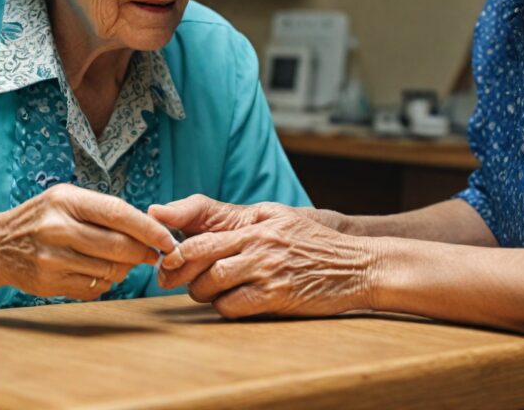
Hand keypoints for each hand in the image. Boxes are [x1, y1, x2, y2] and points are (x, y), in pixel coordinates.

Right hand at [0, 183, 175, 300]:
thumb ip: (104, 210)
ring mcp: (51, 258)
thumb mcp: (67, 199)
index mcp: (66, 200)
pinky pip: (93, 288)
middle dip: (142, 252)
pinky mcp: (49, 284)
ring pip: (109, 270)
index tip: (168, 239)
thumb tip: (150, 228)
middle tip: (151, 254)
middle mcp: (57, 228)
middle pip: (118, 246)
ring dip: (124, 269)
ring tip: (120, 261)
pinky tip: (98, 271)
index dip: (148, 228)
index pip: (118, 213)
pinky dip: (105, 282)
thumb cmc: (42, 218)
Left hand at [152, 199, 374, 317]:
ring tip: (207, 292)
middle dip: (177, 270)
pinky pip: (233, 306)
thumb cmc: (313, 241)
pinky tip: (231, 303)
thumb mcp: (278, 216)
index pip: (203, 231)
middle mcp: (259, 244)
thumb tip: (195, 218)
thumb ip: (239, 218)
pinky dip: (224, 308)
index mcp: (256, 223)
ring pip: (212, 283)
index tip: (166, 258)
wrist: (357, 266)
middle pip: (200, 256)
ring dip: (201, 292)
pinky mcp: (277, 297)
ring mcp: (268, 270)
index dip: (177, 247)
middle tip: (170, 279)